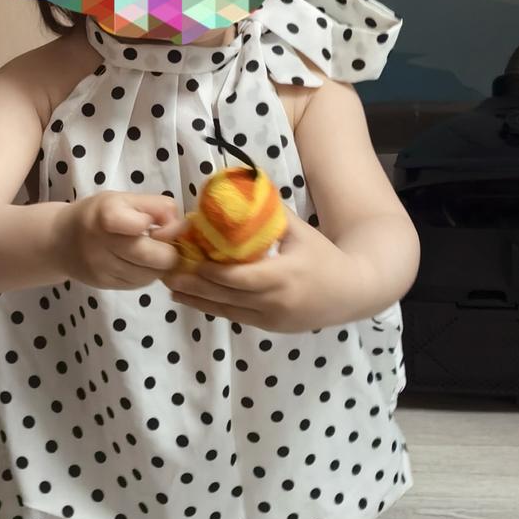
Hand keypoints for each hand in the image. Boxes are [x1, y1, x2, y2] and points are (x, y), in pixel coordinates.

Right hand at [59, 191, 182, 289]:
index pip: (138, 225)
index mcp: (106, 215)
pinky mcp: (106, 285)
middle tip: (164, 245)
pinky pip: (140, 284)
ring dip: (158, 266)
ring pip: (150, 275)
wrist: (60, 242)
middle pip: (154, 258)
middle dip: (168, 253)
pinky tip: (138, 264)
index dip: (160, 227)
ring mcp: (103, 269)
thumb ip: (157, 207)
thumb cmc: (98, 215)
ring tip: (149, 253)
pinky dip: (145, 275)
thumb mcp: (124, 199)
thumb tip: (183, 228)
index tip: (157, 224)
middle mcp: (102, 244)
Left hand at [158, 206, 371, 333]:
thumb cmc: (324, 255)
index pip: (238, 277)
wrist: (352, 292)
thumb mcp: (299, 230)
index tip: (187, 257)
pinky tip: (191, 298)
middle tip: (166, 272)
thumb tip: (237, 190)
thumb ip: (268, 214)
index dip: (210, 270)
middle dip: (193, 285)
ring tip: (170, 286)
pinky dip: (212, 307)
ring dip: (196, 299)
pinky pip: (235, 317)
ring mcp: (271, 318)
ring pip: (226, 310)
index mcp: (284, 274)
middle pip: (225, 295)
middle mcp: (275, 301)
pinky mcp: (269, 328)